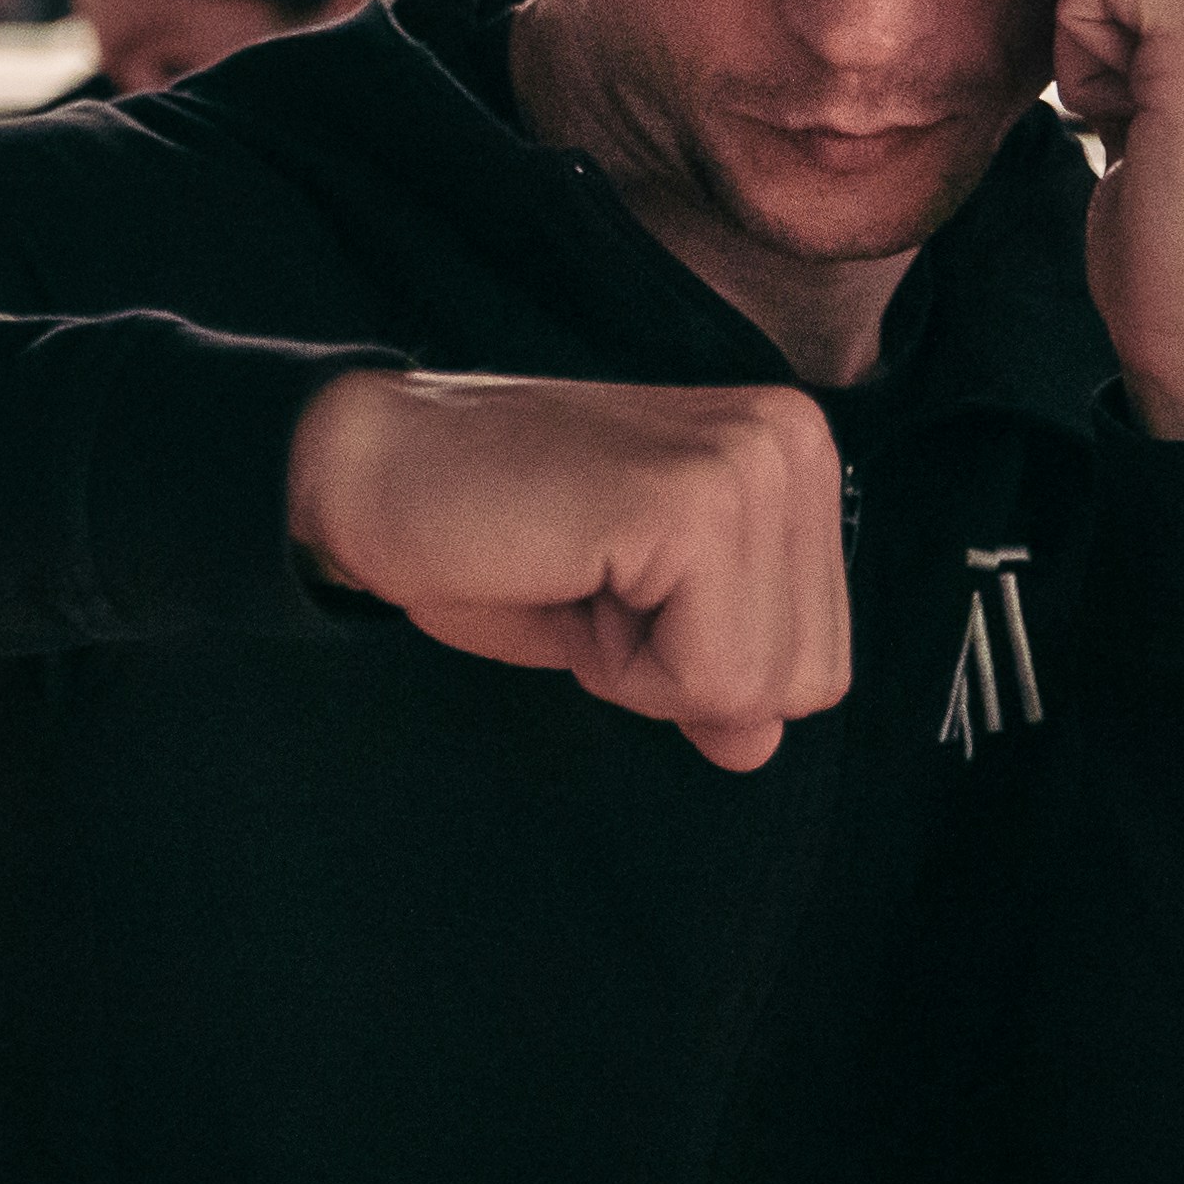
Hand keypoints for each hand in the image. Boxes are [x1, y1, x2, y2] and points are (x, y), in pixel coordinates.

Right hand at [286, 369, 849, 771]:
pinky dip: (623, 664)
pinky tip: (565, 576)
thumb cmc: (479, 536)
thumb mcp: (624, 622)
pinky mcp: (694, 502)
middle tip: (584, 583)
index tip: (609, 588)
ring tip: (573, 575)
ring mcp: (749, 464)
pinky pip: (708, 674)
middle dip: (682, 672)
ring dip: (646, 666)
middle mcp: (791, 441)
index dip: (700, 665)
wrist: (362, 475)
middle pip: (811, 674)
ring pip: (763, 681)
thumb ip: (713, 671)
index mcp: (788, 454)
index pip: (821, 653)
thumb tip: (761, 742)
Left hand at [1055, 0, 1183, 442]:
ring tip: (1153, 150)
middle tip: (1154, 150)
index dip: (1111, 52)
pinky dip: (1080, 47)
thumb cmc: (1183, 256)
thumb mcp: (1173, 124)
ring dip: (1090, 65)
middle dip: (1100, 57)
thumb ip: (1154, 55)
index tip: (1154, 131)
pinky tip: (1128, 128)